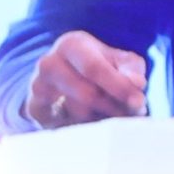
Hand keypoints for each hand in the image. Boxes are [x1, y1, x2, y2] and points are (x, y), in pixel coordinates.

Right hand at [23, 29, 147, 129]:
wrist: (64, 75)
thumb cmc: (98, 65)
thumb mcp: (119, 61)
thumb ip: (131, 70)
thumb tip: (137, 84)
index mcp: (71, 44)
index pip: (94, 68)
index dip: (118, 86)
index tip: (139, 102)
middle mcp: (49, 63)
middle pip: (86, 94)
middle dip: (114, 107)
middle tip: (133, 115)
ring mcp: (37, 87)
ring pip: (77, 114)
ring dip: (103, 119)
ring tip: (115, 115)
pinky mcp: (34, 110)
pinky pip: (63, 127)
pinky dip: (83, 128)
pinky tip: (92, 121)